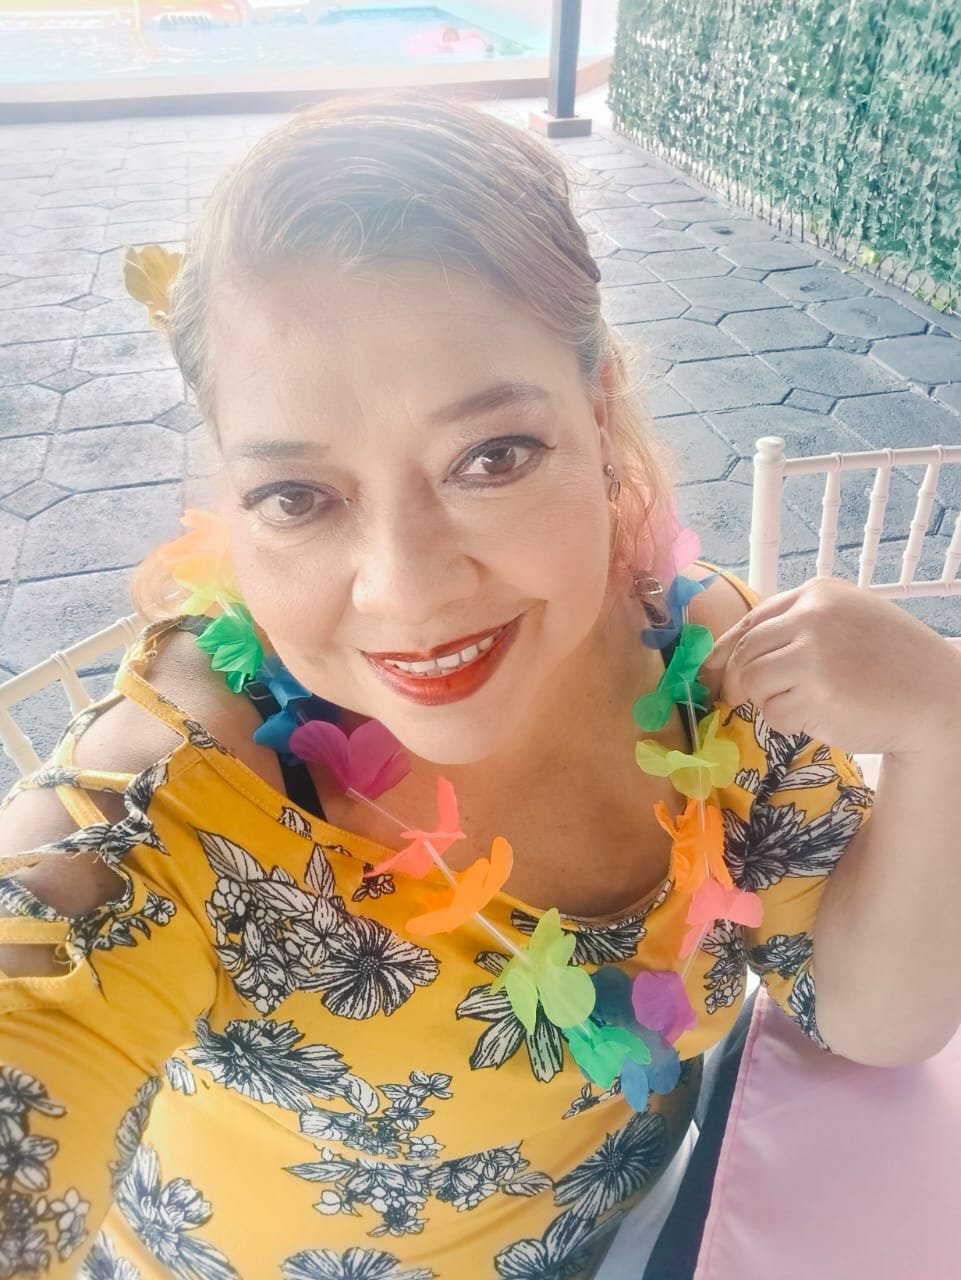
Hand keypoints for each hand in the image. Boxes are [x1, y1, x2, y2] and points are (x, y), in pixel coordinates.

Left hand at [701, 577, 960, 755]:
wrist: (936, 695)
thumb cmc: (891, 661)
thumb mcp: (848, 620)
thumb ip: (798, 626)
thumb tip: (730, 653)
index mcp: (819, 594)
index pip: (752, 621)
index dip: (724, 650)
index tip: (710, 671)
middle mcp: (813, 619)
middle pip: (745, 654)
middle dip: (736, 682)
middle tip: (737, 699)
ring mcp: (814, 656)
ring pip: (753, 684)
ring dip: (766, 702)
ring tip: (800, 705)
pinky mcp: (816, 695)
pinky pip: (775, 714)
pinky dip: (787, 723)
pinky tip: (819, 717)